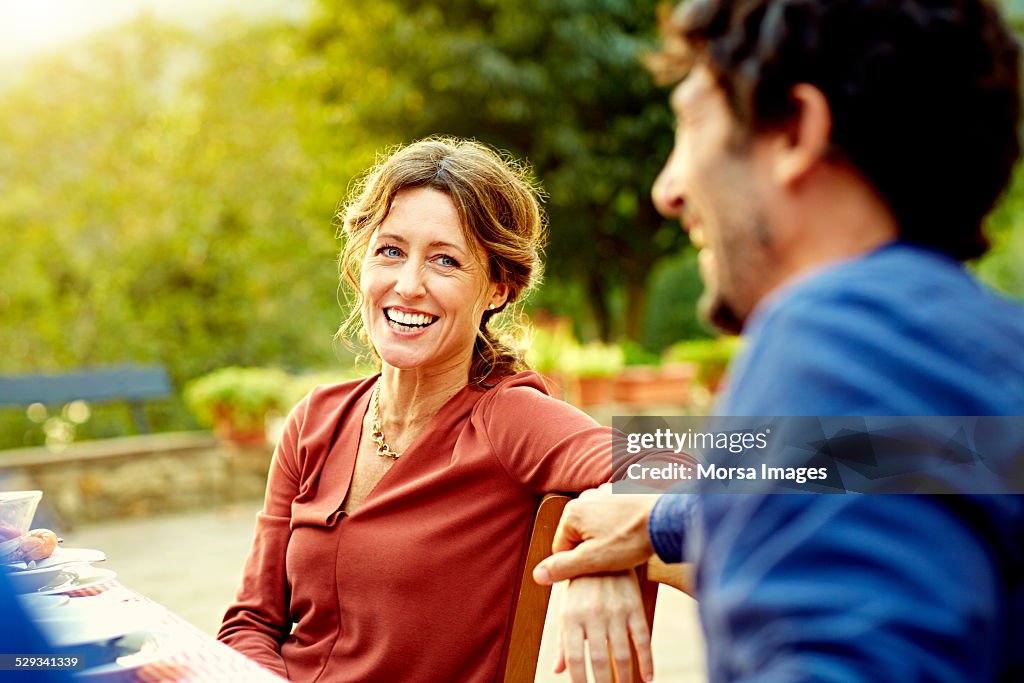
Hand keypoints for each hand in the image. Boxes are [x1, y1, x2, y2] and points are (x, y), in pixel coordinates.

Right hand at [534, 484, 659, 584]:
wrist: (668, 517)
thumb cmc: (631, 539)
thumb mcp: (594, 561)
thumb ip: (563, 567)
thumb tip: (537, 575)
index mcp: (572, 513)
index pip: (562, 548)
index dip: (578, 564)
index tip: (598, 568)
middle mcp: (584, 497)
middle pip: (579, 535)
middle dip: (593, 550)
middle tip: (614, 558)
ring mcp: (604, 492)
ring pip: (596, 526)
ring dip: (606, 538)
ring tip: (626, 546)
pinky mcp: (622, 492)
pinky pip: (612, 516)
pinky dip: (619, 526)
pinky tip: (632, 534)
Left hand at [554, 571, 652, 682]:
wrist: (602, 552)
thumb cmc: (579, 586)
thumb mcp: (566, 609)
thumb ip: (562, 641)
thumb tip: (557, 670)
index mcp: (571, 616)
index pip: (574, 658)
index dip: (579, 681)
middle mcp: (592, 614)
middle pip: (599, 660)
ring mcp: (615, 611)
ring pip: (621, 654)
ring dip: (624, 678)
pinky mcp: (635, 607)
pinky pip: (643, 639)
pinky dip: (647, 661)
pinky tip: (648, 678)